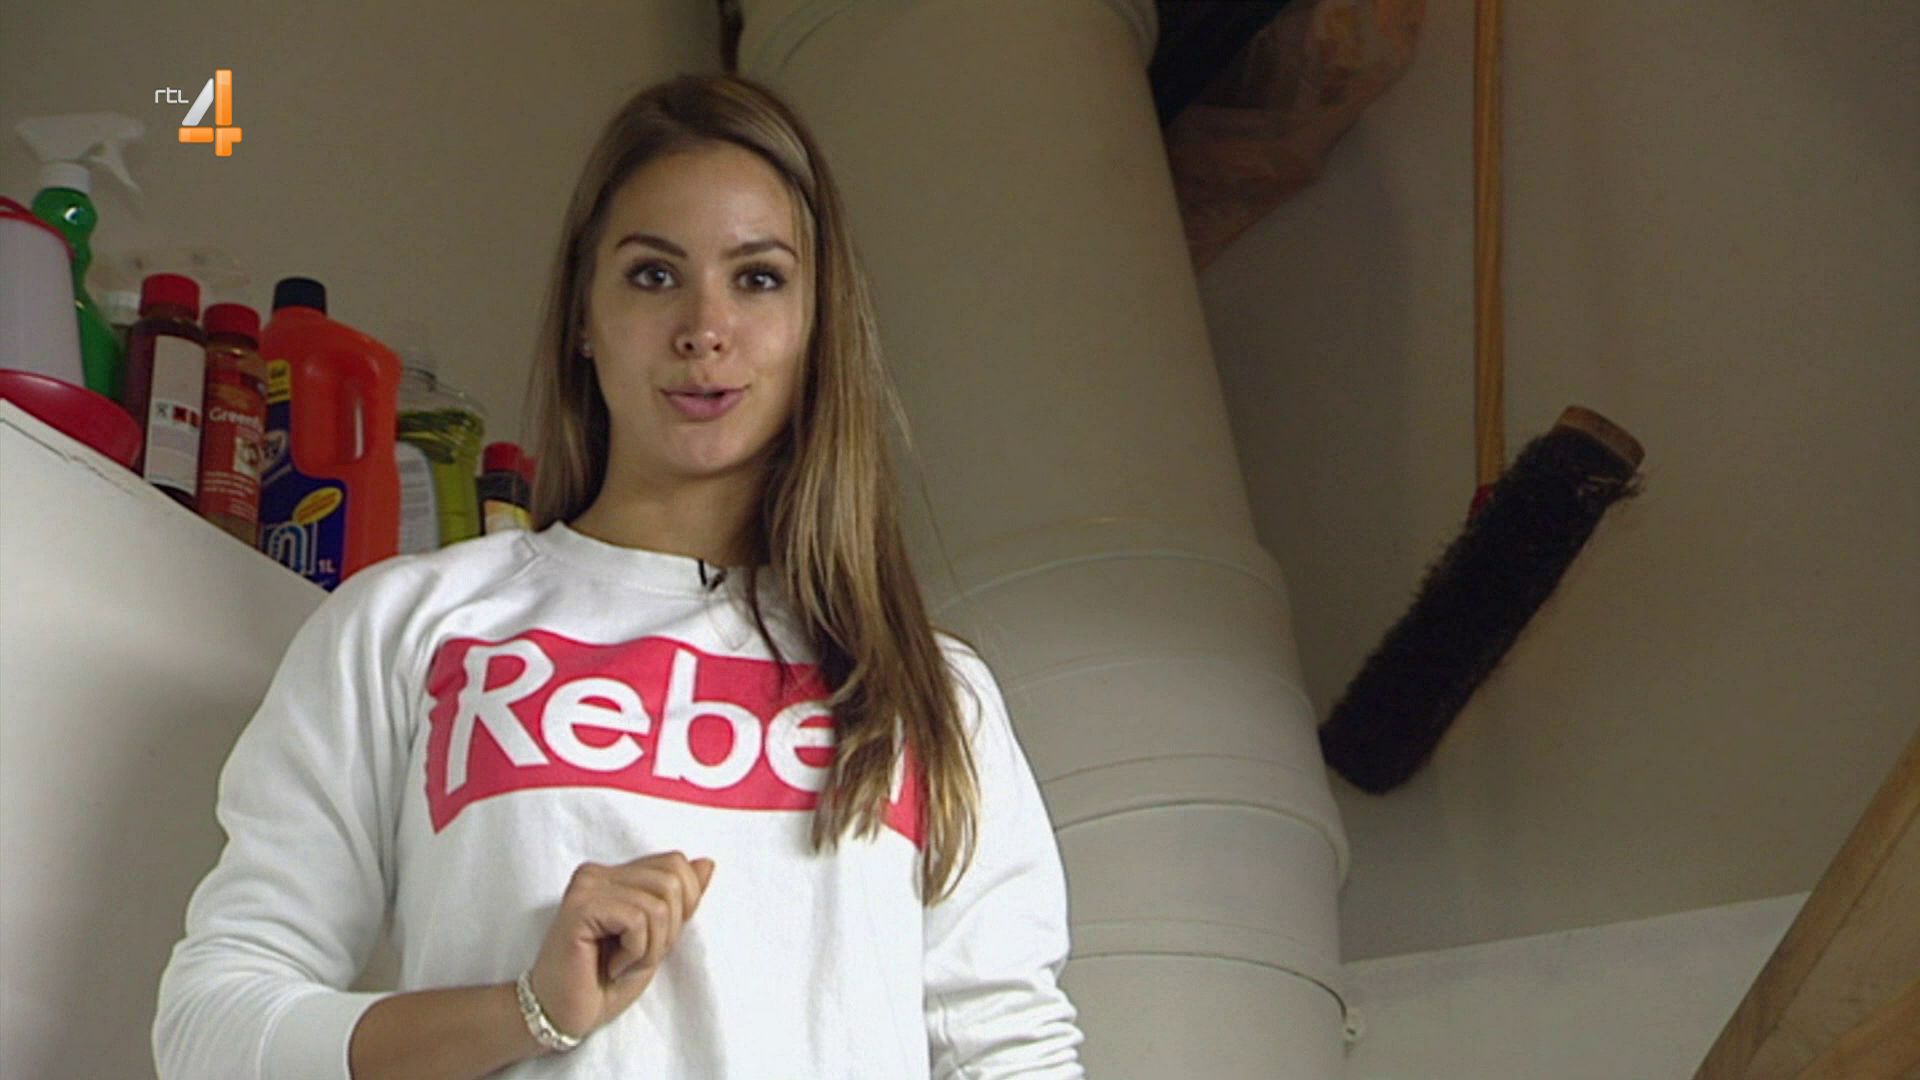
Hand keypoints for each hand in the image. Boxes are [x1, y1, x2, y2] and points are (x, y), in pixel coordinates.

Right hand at [524, 852, 716, 1041]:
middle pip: (672, 881)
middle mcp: (597, 872)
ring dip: (651, 947)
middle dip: (668, 930)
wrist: (565, 1016)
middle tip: (636, 956)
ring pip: (658, 904)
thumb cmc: (607, 980)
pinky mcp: (580, 907)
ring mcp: (586, 887)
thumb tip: (707, 863)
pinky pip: (637, 920)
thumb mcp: (657, 937)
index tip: (655, 939)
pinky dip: (635, 952)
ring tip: (622, 963)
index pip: (676, 864)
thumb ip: (679, 899)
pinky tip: (611, 967)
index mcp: (615, 874)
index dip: (685, 905)